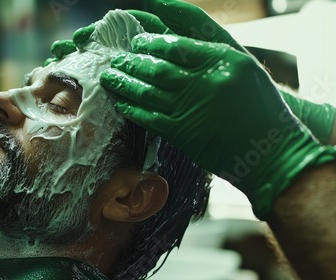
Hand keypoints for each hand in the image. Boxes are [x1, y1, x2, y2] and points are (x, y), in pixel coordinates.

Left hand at [100, 32, 335, 218]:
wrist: (272, 152)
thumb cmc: (261, 107)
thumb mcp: (243, 69)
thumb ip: (210, 52)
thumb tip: (175, 43)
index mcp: (222, 61)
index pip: (176, 45)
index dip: (152, 42)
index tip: (138, 41)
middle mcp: (205, 82)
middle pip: (157, 67)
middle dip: (132, 62)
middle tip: (117, 58)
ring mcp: (192, 109)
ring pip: (148, 92)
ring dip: (125, 83)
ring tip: (109, 76)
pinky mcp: (183, 134)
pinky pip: (149, 118)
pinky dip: (132, 109)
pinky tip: (120, 103)